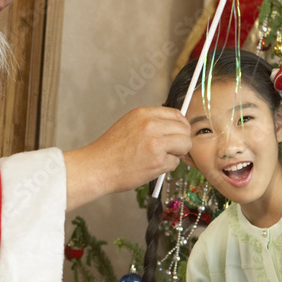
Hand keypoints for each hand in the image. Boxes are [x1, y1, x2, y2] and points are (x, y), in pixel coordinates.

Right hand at [63, 107, 190, 210]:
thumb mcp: (129, 124)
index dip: (181, 125)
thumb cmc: (111, 150)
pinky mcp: (158, 161)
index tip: (179, 133)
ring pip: (184, 145)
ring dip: (176, 153)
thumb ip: (151, 122)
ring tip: (160, 158)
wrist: (98, 167)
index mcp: (143, 113)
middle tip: (172, 149)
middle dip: (181, 140)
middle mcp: (151, 125)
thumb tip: (173, 126)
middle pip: (184, 129)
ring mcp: (156, 143)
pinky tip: (152, 166)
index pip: (176, 114)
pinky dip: (167, 166)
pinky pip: (175, 162)